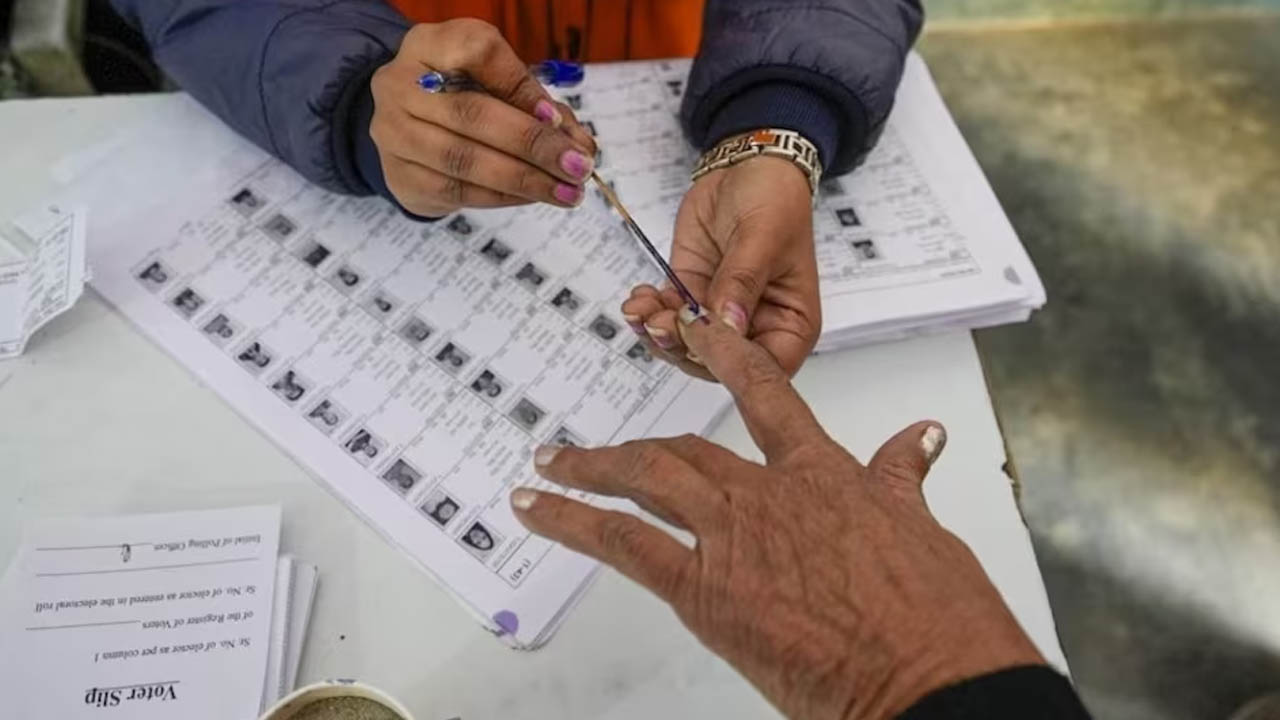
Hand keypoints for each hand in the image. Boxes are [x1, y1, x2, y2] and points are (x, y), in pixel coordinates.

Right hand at [370, 20, 596, 215]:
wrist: (408, 127)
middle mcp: (399, 85)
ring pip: (465, 161)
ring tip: (566, 192)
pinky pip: (459, 192)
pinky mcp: (400, 177)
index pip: (478, 52)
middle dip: (533, 144)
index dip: (521, 86)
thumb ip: (533, 100)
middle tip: (578, 166)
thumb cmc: (462, 95)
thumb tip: (576, 142)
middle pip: (472, 114)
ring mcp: (393, 134)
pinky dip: (504, 197)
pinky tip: (534, 196)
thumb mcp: (493, 79)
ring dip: (525, 180)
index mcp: (428, 45)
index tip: (557, 118)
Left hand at [511, 310, 1043, 719]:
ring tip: (549, 464)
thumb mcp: (924, 530)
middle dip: (629, 446)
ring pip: (645, 482)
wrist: (928, 676)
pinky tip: (541, 509)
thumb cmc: (936, 616)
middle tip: (588, 444)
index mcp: (822, 473)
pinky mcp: (705, 592)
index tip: (699, 329)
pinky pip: (625, 544)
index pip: (765, 392)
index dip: (726, 354)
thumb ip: (903, 477)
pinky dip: (574, 521)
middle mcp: (767, 494)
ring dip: (588, 469)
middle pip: (682, 449)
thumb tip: (921, 437)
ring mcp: (732, 538)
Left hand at [621, 154, 819, 379]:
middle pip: (716, 362)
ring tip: (641, 309)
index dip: (731, 365)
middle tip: (659, 324)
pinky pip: (667, 316)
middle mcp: (755, 325)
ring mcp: (719, 311)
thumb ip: (742, 283)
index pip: (763, 367)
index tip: (701, 343)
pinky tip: (638, 298)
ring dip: (657, 331)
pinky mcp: (691, 292)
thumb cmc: (775, 198)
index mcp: (790, 323)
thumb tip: (727, 324)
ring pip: (684, 343)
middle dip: (682, 347)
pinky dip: (648, 312)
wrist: (746, 164)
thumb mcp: (762, 238)